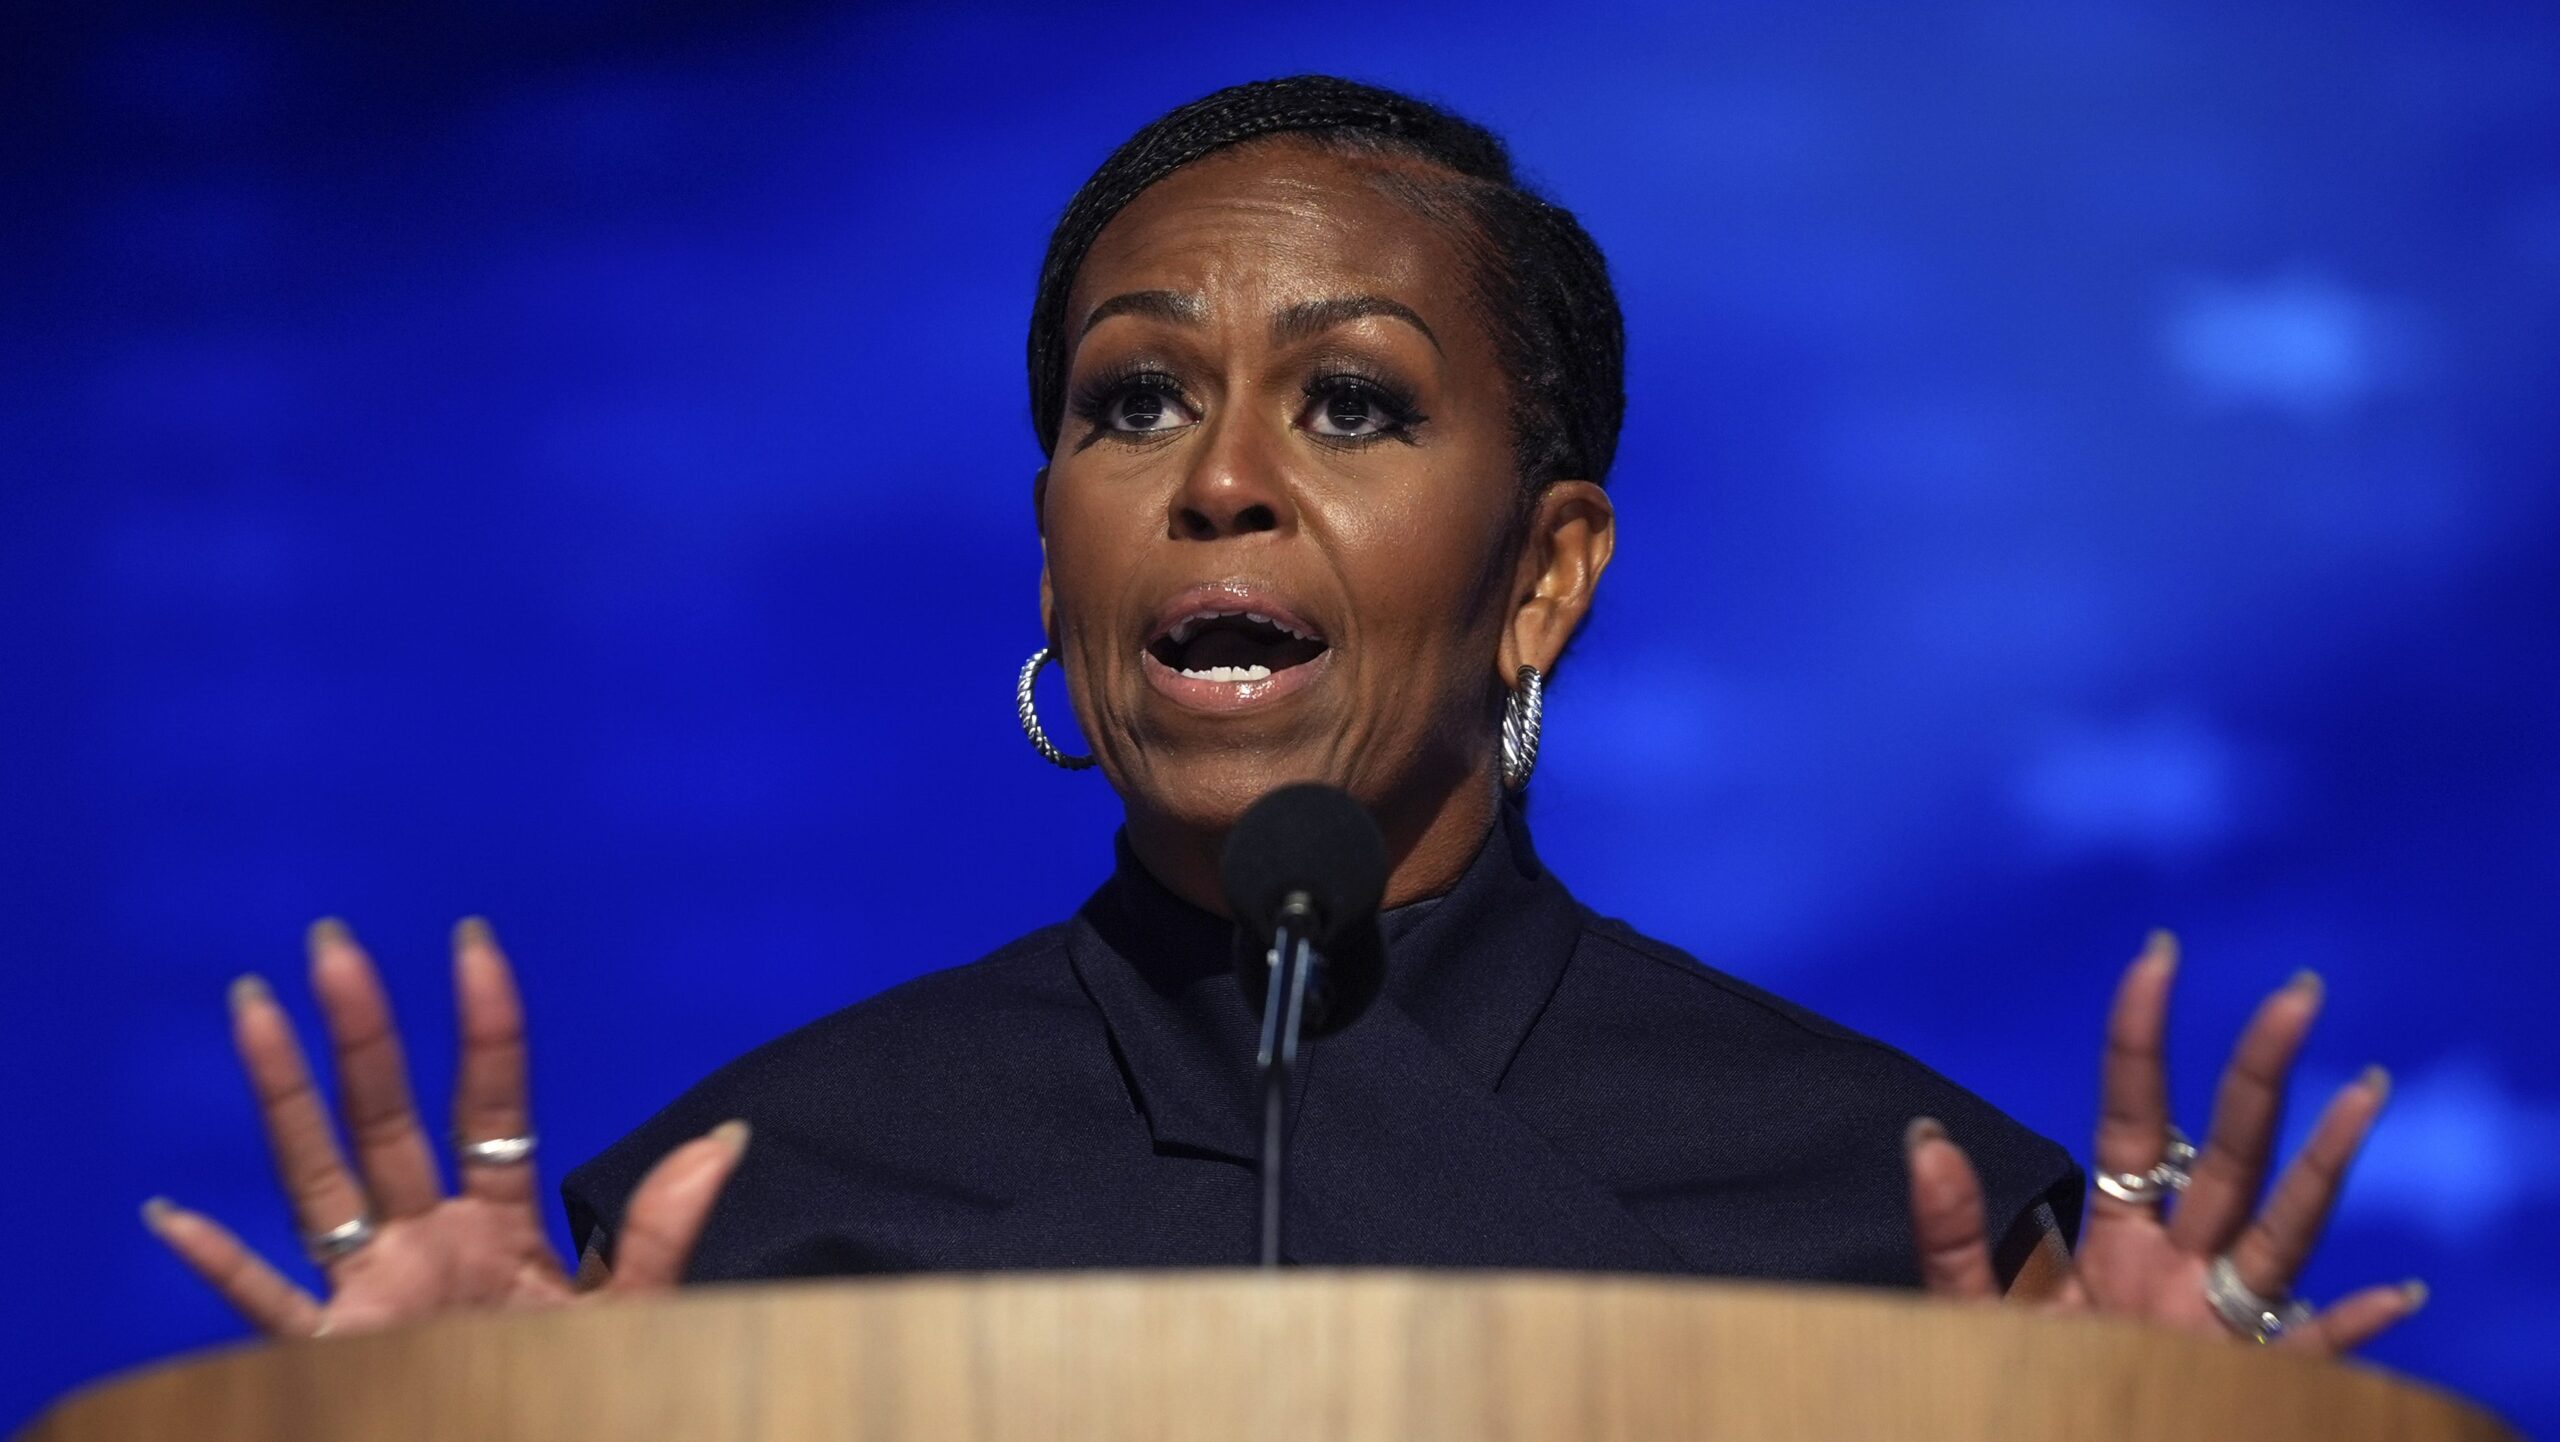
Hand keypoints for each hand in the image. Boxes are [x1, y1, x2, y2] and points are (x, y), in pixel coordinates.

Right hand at [145, 918, 746, 1337]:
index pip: (490, 1105)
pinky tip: (171, 1215)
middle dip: (362, 1032)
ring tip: (253, 1005)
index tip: (471, 940)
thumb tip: (728, 1137)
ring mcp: (374, 1295)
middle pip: (386, 1118)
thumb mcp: (632, 1313)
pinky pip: (267, 1307)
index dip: (485, 1026)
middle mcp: (427, 1243)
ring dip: (285, 1096)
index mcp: (501, 1227)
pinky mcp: (337, 1355)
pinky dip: (220, 1267)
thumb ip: (662, 1231)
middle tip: (335, 942)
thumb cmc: (589, 1399)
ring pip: (316, 1178)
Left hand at [1904, 930, 2424, 1351]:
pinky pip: (2309, 1357)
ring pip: (2283, 1231)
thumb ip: (1947, 1232)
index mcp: (2118, 1236)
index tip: (2156, 957)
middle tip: (2297, 992)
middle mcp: (2181, 1266)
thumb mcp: (1967, 1310)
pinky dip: (2353, 1330)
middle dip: (2262, 1073)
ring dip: (2327, 1165)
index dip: (2143, 1041)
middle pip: (2231, 1153)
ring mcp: (2220, 1323)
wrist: (2025, 1440)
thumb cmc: (2007, 1387)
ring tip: (2366, 1089)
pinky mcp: (2243, 1386)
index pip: (2135, 1117)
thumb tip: (1924, 1135)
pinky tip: (2396, 1293)